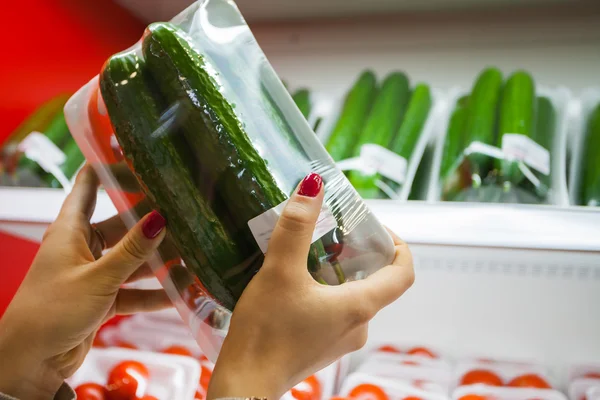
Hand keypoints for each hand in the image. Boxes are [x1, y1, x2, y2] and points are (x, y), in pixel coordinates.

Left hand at [0, 166, 171, 398]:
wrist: (30, 361)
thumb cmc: (50, 312)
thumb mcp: (97, 278)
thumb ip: (131, 251)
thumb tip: (159, 219)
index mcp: (70, 230)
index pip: (88, 187)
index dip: (110, 168)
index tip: (138, 156)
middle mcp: (82, 247)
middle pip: (123, 226)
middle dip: (152, 223)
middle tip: (184, 213)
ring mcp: (94, 274)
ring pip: (133, 261)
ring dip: (159, 263)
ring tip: (193, 258)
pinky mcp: (103, 299)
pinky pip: (134, 290)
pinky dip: (154, 293)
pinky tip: (181, 293)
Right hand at [208, 173, 414, 399]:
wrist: (245, 385)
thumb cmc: (266, 332)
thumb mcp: (279, 272)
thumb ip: (296, 228)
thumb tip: (314, 185)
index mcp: (360, 307)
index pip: (404, 274)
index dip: (400, 247)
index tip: (377, 229)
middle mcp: (358, 326)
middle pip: (376, 283)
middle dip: (359, 255)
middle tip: (333, 233)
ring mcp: (340, 340)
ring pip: (352, 297)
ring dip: (338, 273)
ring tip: (309, 253)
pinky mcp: (321, 347)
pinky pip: (335, 312)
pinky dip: (324, 291)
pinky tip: (295, 283)